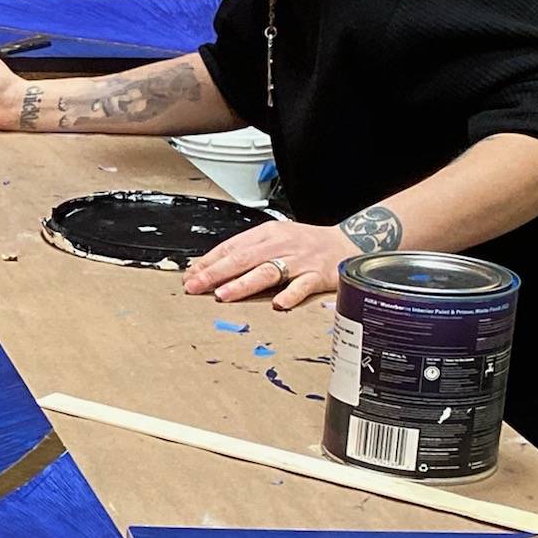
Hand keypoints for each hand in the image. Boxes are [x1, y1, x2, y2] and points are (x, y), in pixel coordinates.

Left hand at [181, 219, 357, 311]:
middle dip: (216, 273)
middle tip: (195, 286)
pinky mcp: (319, 275)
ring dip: (243, 284)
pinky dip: (291, 294)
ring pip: (268, 271)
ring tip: (223, 295)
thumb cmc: (305, 244)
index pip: (232, 247)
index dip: (209, 261)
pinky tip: (278, 304)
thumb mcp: (274, 240)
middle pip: (244, 258)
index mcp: (267, 234)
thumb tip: (211, 269)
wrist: (347, 242)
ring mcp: (300, 260)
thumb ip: (246, 253)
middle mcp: (281, 244)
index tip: (190, 275)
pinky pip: (303, 286)